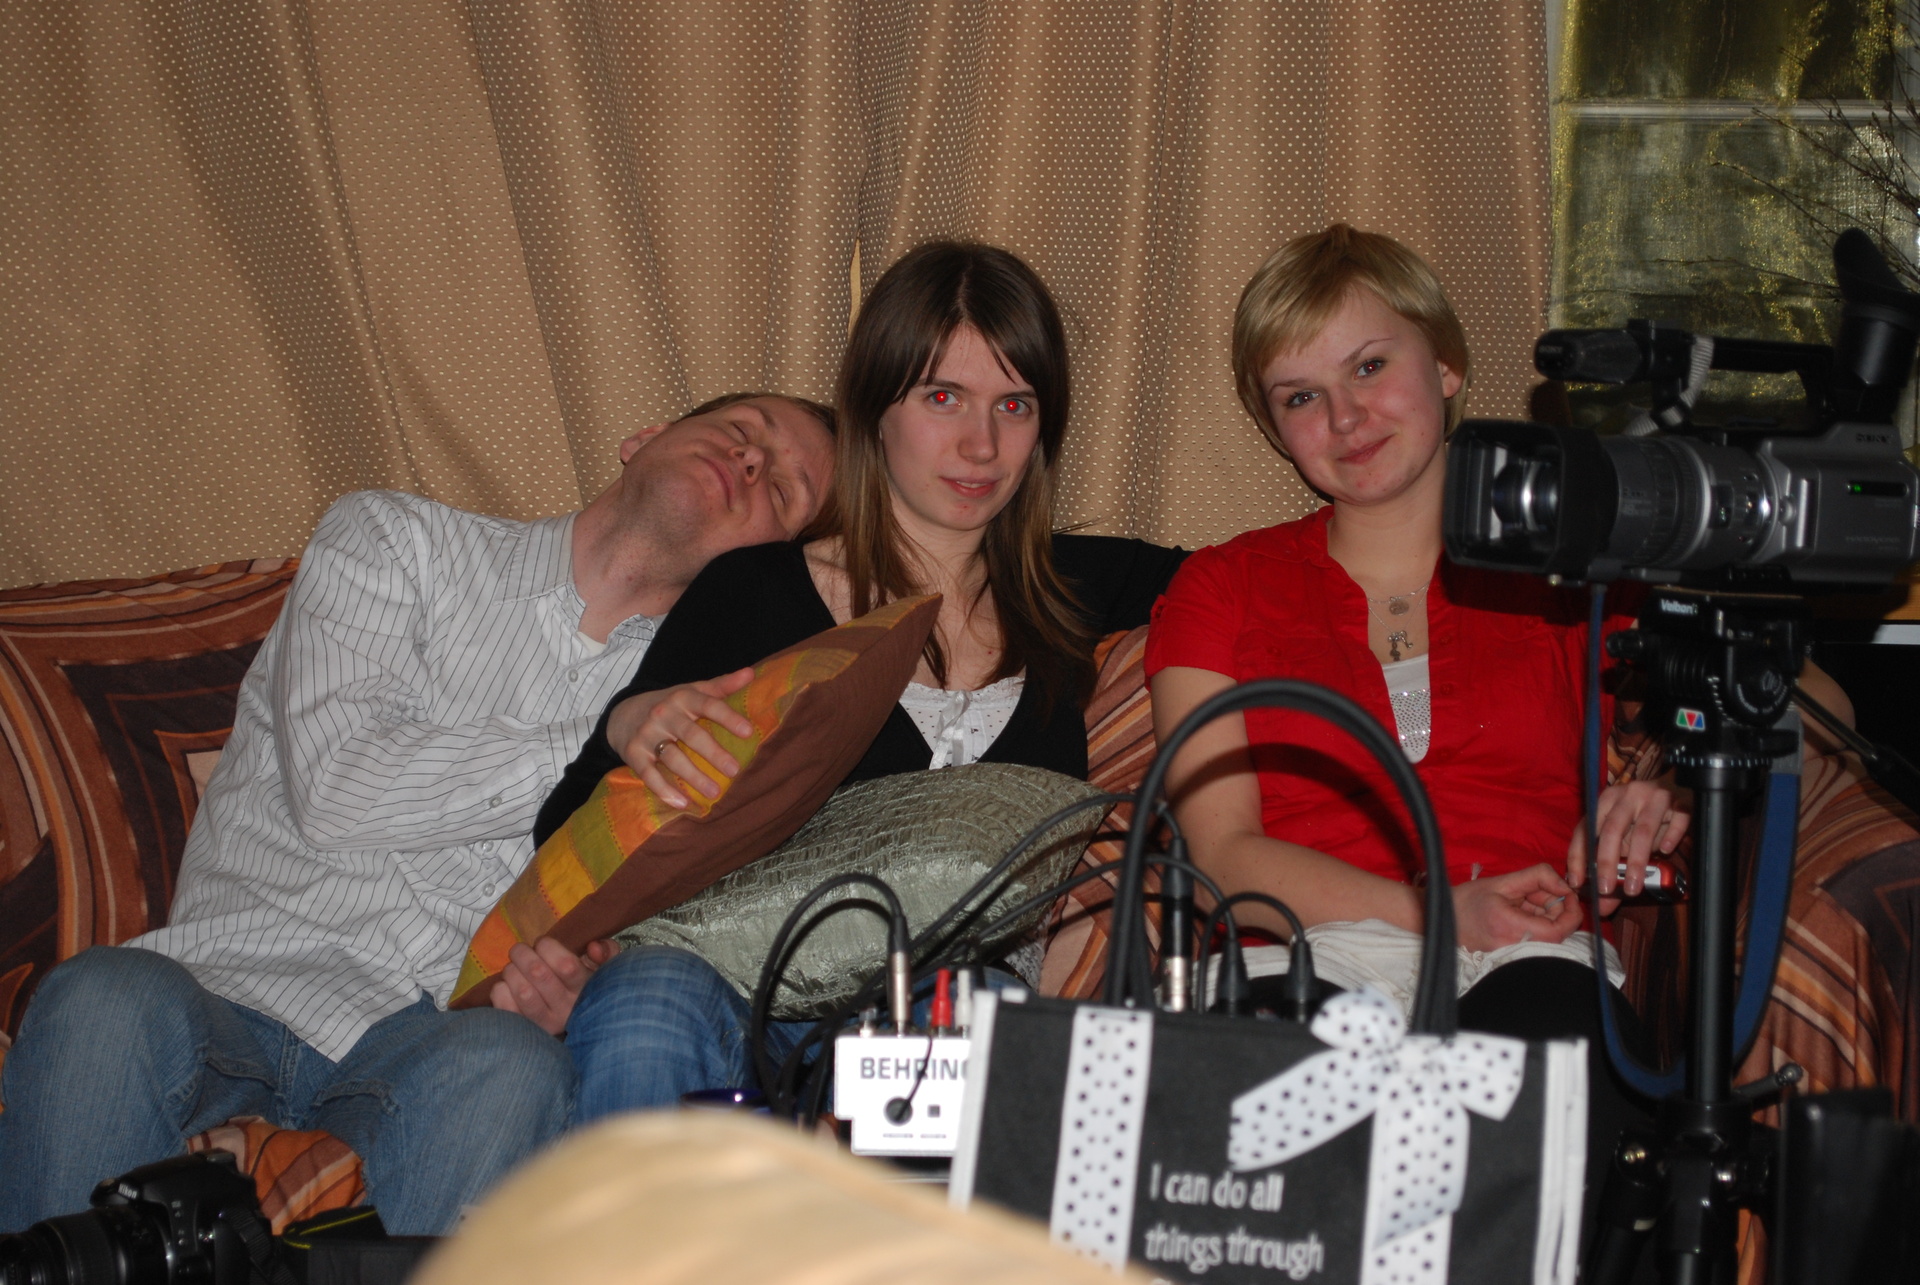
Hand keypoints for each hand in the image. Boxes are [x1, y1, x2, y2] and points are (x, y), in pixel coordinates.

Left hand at [490, 936, 615, 1035]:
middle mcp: (566, 1009)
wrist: (576, 1025)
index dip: (548, 947)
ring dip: (511, 971)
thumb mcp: (603, 967)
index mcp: (585, 989)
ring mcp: (544, 1023)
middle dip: (523, 953)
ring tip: (514, 967)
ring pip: (521, 990)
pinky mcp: (523, 1030)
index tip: (543, 944)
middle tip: (520, 950)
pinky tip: (507, 986)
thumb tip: (593, 948)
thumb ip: (606, 951)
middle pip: (538, 973)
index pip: (566, 965)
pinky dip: (500, 989)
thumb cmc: (586, 986)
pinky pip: (505, 1006)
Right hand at [605, 668, 756, 808]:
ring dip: (693, 776)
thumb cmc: (668, 705)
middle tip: (734, 770)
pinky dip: (664, 790)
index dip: (728, 718)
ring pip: (672, 757)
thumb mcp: (691, 691)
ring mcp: (647, 735)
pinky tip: (682, 803)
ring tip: (714, 792)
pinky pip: (648, 774)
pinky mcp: (633, 754)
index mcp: (682, 698)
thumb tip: (750, 673)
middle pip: (691, 735)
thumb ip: (721, 686)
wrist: (622, 714)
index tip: (748, 732)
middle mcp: (663, 714)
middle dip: (713, 753)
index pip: (708, 705)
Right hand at [1451, 863, 1581, 951]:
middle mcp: (1515, 946)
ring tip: (1522, 900)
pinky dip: (1536, 924)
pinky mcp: (1514, 958)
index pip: (1559, 929)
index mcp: (1511, 926)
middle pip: (1557, 932)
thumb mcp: (1502, 881)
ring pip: (1548, 937)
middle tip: (1536, 891)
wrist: (1439, 921)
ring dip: (1545, 915)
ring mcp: (1514, 956)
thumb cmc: (1467, 900)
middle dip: (1556, 908)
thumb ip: (1538, 877)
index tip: (1568, 893)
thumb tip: (1565, 885)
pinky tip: (1520, 913)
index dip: (1572, 911)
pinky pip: (1537, 942)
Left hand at [1566, 780, 1689, 916]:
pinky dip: (1670, 837)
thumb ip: (1612, 867)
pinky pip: (1676, 820)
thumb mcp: (1623, 837)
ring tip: (1634, 887)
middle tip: (1606, 889)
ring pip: (1643, 829)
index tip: (1577, 881)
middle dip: (1606, 862)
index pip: (1585, 828)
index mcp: (1606, 800)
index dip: (1578, 855)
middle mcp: (1627, 795)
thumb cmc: (1642, 815)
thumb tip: (1602, 906)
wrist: (1675, 784)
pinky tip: (1666, 851)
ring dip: (1636, 861)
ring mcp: (1654, 795)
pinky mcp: (1680, 800)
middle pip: (1612, 829)